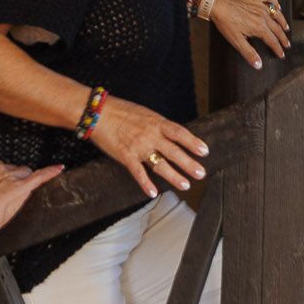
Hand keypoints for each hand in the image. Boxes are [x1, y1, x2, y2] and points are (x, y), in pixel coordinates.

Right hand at [0, 159, 60, 226]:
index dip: (0, 180)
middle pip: (13, 170)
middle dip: (13, 181)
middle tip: (6, 196)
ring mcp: (12, 177)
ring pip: (24, 173)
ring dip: (24, 182)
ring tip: (17, 195)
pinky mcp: (23, 186)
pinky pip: (40, 177)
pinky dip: (50, 172)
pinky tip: (59, 168)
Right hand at [88, 95, 207, 199]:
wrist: (98, 112)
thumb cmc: (121, 111)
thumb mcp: (145, 114)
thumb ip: (158, 125)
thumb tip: (172, 135)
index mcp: (156, 122)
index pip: (180, 133)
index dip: (193, 142)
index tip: (204, 151)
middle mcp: (150, 135)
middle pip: (174, 151)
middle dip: (189, 163)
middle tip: (201, 174)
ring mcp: (138, 146)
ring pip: (160, 164)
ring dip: (174, 176)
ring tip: (185, 185)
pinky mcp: (125, 156)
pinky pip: (138, 172)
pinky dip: (146, 183)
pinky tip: (153, 193)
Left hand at [206, 0, 290, 68]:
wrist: (218, 6)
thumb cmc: (226, 23)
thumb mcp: (236, 41)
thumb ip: (249, 53)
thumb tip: (259, 65)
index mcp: (259, 27)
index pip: (272, 41)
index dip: (278, 49)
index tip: (282, 55)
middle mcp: (263, 16)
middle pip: (277, 29)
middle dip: (283, 38)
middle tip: (286, 44)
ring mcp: (260, 6)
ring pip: (276, 14)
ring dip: (282, 22)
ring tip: (286, 28)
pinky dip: (275, 2)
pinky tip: (278, 6)